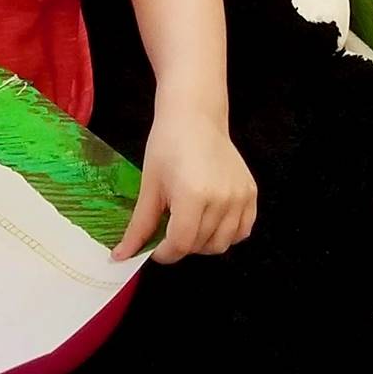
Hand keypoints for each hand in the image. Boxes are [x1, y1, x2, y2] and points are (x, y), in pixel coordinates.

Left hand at [114, 110, 256, 263]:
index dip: (163, 253)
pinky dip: (225, 234)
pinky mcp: (251, 194)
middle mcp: (222, 200)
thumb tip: (121, 256)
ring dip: (202, 243)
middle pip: (200, 246)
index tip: (153, 248)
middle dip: (180, 246)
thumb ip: (140, 225)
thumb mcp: (150, 186)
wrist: (195, 117)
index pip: (180, 244)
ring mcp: (240, 198)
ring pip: (222, 244)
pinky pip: (241, 231)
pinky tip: (209, 220)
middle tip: (168, 230)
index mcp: (193, 196)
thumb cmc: (167, 145)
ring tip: (187, 224)